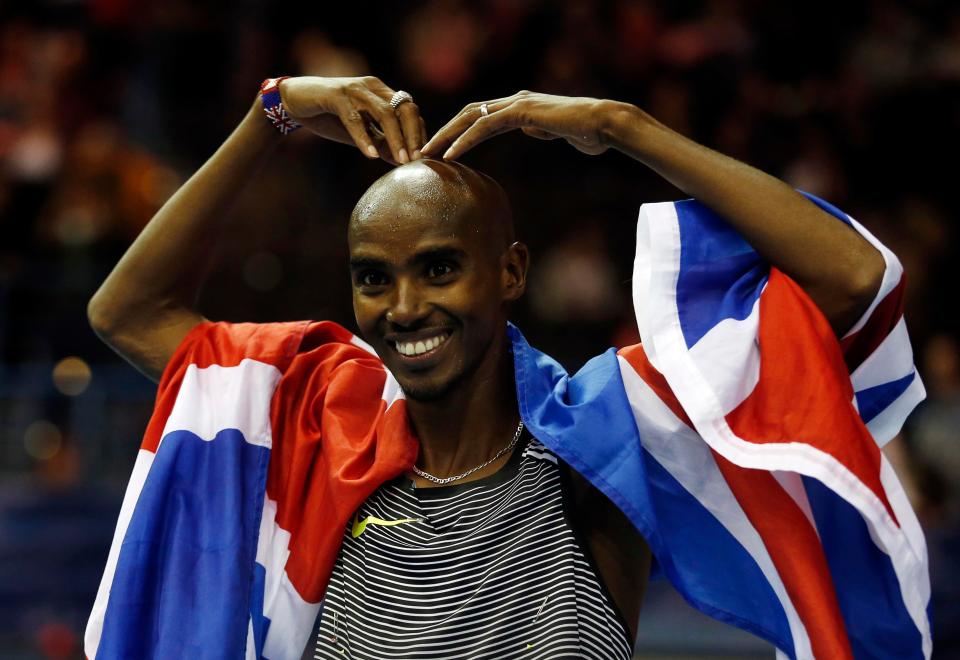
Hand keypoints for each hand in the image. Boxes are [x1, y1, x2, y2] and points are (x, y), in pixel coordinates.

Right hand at [279, 76, 426, 163]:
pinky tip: (370, 155)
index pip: (410, 111)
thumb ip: (380, 142)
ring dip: (395, 138)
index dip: (419, 134)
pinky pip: (355, 119)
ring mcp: (355, 89)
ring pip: (384, 113)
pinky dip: (364, 138)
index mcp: (382, 93)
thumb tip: (402, 161)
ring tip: (401, 161)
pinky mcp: (336, 96)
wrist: (295, 101)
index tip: (423, 158)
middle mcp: (372, 87)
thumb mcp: (360, 133)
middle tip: (416, 161)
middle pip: (403, 109)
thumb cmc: (330, 117)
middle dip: (413, 136)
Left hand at [421, 91, 612, 160]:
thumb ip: (539, 129)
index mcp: (520, 106)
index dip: (458, 131)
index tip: (442, 149)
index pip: (480, 116)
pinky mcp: (522, 111)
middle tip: (424, 150)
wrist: (604, 124)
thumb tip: (531, 130)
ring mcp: (517, 103)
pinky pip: (486, 125)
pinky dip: (465, 140)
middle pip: (468, 113)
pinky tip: (451, 154)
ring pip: (471, 116)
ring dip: (446, 135)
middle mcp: (514, 100)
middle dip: (444, 131)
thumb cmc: (586, 131)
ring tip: (428, 153)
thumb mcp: (555, 132)